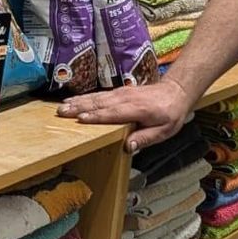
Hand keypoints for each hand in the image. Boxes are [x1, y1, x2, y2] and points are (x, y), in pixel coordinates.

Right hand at [57, 79, 191, 153]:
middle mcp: (126, 99)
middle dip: (79, 107)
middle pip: (99, 103)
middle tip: (61, 112)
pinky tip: (75, 100)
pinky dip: (85, 97)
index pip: (113, 114)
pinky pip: (100, 95)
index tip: (80, 119)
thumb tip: (127, 147)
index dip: (96, 117)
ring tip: (62, 106)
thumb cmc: (170, 113)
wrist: (176, 91)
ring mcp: (122, 93)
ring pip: (97, 97)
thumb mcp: (164, 131)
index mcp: (138, 110)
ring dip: (78, 101)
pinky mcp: (119, 92)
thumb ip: (145, 138)